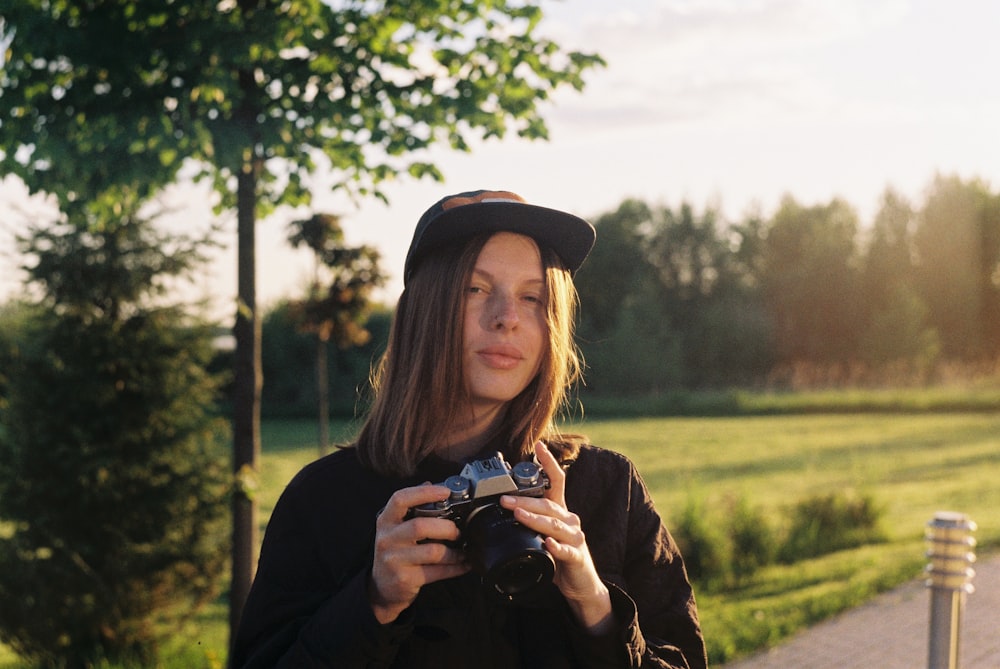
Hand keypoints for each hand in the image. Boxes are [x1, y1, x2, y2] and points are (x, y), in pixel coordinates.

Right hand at [369, 484, 470, 623]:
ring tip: (463, 551)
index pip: (400, 499)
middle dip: (446, 528)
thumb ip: (412, 507)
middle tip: (457, 531)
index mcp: (386, 520)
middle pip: (420, 526)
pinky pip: (437, 572)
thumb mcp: (396, 528)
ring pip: (432, 552)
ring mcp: (394, 560)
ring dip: (454, 552)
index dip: (424, 493)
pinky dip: (455, 568)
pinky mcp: (405, 579)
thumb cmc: (395, 551)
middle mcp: (387, 539)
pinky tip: (463, 564)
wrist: (381, 587)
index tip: (445, 492)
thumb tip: (430, 484)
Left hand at [499, 442, 614, 634]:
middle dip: (524, 501)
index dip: (548, 463)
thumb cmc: (560, 558)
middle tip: (503, 499)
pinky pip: (566, 550)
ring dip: (534, 519)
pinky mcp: (577, 558)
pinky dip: (556, 547)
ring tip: (518, 515)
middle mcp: (570, 521)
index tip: (538, 446)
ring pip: (554, 525)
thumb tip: (504, 510)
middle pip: (548, 505)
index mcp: (561, 512)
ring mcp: (575, 538)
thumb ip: (530, 523)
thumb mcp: (544, 536)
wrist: (582, 587)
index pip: (557, 481)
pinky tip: (547, 544)